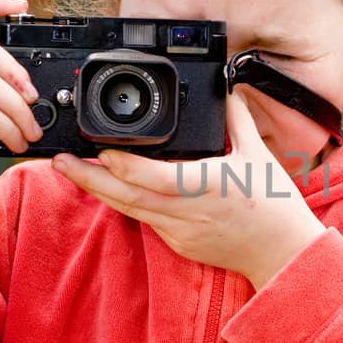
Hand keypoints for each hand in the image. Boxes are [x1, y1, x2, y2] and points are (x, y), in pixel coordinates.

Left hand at [51, 92, 326, 288]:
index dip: (123, 165)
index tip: (100, 150)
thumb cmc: (274, 206)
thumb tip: (227, 88)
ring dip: (99, 190)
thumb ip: (238, 119)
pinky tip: (109, 189)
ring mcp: (180, 231)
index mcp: (206, 185)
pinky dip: (125, 203)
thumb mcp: (259, 155)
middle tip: (59, 161)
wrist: (283, 253)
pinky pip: (146, 221)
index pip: (154, 176)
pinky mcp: (179, 244)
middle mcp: (187, 211)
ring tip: (72, 170)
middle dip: (89, 179)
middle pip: (127, 196)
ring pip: (130, 209)